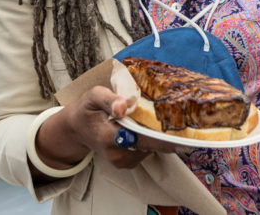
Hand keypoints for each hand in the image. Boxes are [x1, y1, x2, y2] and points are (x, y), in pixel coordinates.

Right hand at [36, 86, 174, 172]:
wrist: (77, 129)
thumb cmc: (87, 110)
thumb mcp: (93, 96)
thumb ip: (108, 99)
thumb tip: (123, 106)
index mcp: (109, 137)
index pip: (142, 139)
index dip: (163, 138)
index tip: (182, 135)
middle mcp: (117, 154)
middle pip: (150, 145)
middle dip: (165, 134)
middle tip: (181, 120)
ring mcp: (122, 161)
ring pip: (150, 148)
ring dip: (156, 135)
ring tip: (158, 118)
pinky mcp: (128, 163)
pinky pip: (146, 150)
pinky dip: (150, 139)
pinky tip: (146, 127)